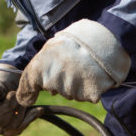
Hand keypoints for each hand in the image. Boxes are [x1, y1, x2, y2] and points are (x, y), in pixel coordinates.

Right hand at [0, 91, 43, 135]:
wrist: (1, 83)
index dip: (4, 108)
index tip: (12, 94)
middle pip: (3, 124)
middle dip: (14, 108)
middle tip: (20, 93)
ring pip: (12, 128)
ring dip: (21, 112)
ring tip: (24, 97)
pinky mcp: (9, 129)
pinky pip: (20, 128)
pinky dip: (30, 118)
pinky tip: (38, 110)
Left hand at [16, 19, 130, 106]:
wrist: (107, 38)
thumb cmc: (80, 38)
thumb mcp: (55, 44)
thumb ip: (41, 64)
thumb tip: (31, 84)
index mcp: (42, 64)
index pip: (29, 83)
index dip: (27, 91)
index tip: (27, 98)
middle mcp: (53, 80)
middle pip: (53, 88)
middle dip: (60, 79)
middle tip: (72, 63)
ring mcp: (71, 89)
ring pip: (70, 92)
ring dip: (76, 83)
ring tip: (85, 65)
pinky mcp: (88, 95)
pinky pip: (86, 96)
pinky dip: (90, 87)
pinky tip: (94, 73)